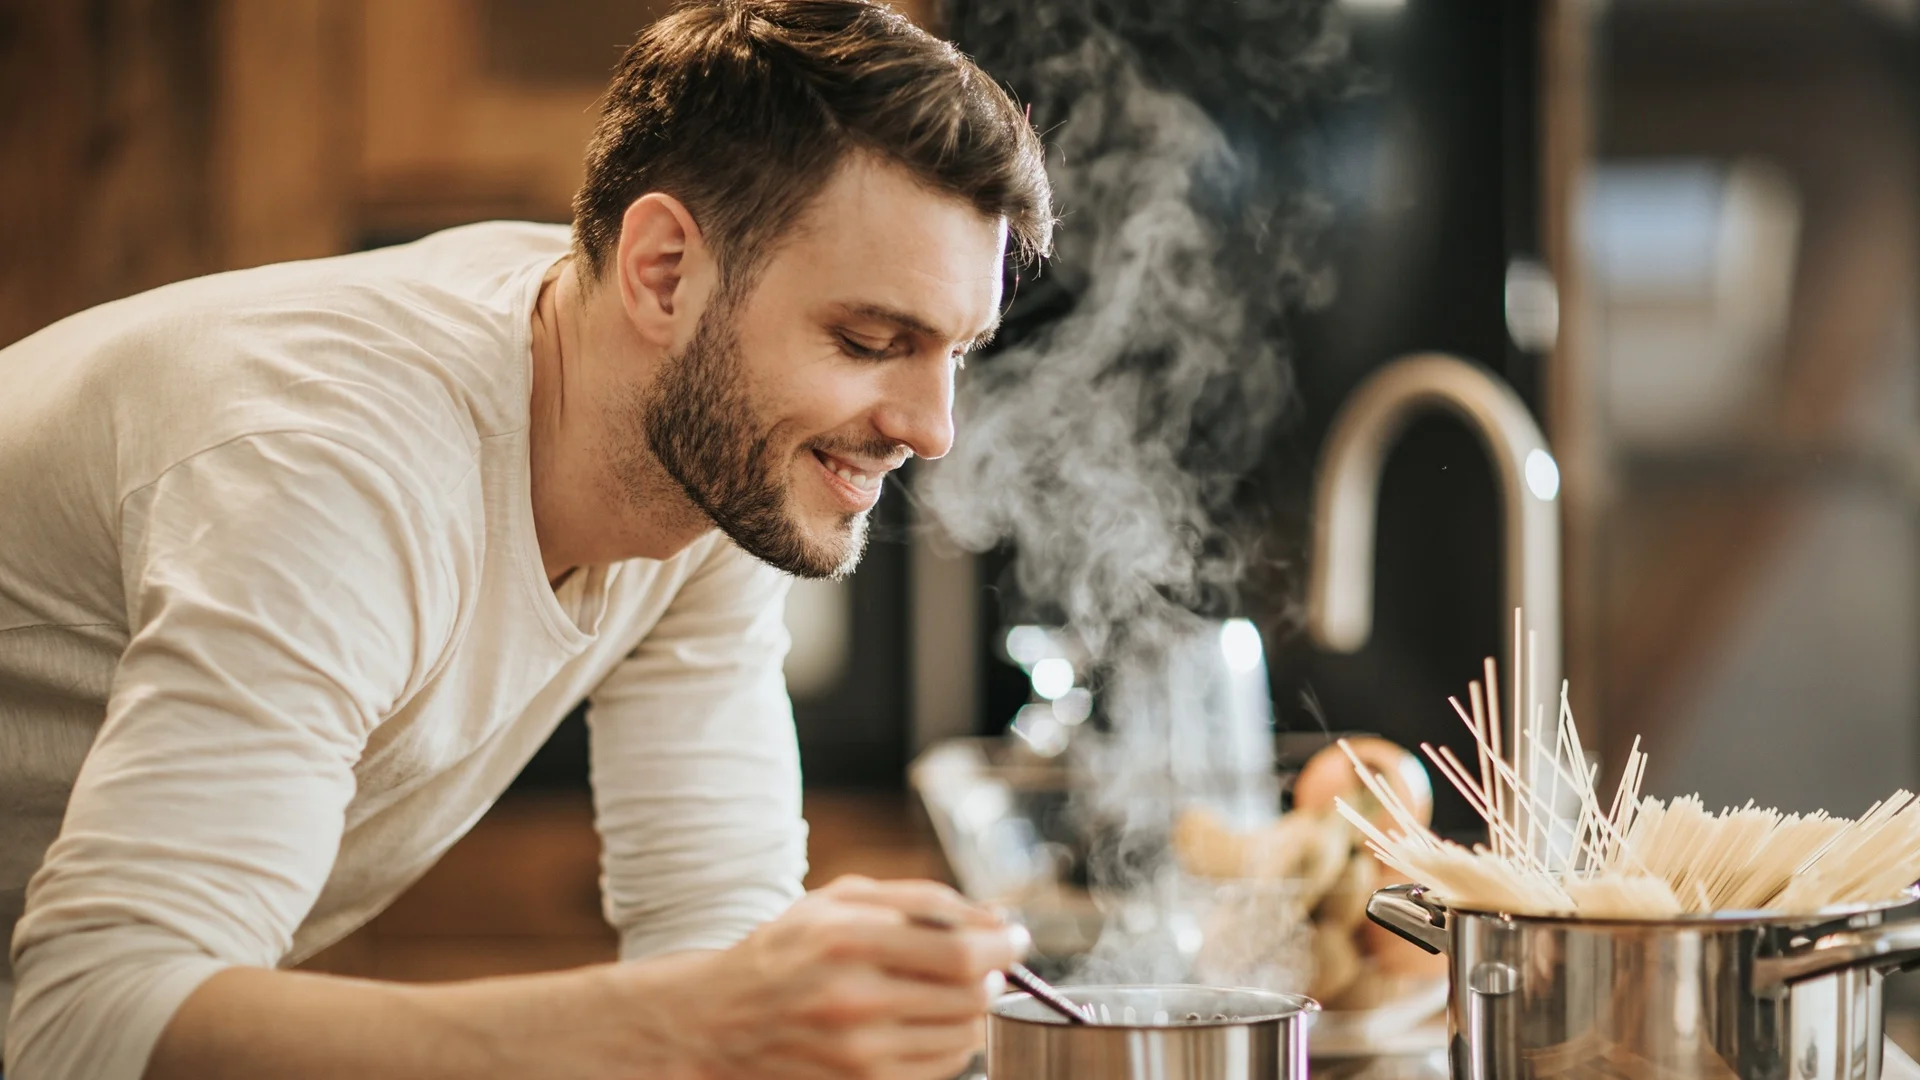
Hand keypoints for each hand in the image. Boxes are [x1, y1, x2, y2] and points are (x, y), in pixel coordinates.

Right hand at [633, 875, 1024, 1079]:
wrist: (718, 1022)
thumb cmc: (785, 951)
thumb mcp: (840, 900)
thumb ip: (921, 900)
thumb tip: (995, 918)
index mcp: (848, 941)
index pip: (960, 952)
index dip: (1003, 946)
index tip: (1015, 938)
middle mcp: (854, 1000)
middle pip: (971, 995)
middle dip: (994, 975)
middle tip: (990, 962)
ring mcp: (859, 1052)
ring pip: (964, 1034)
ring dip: (974, 1009)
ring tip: (949, 989)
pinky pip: (942, 1066)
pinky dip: (951, 1041)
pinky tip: (926, 1020)